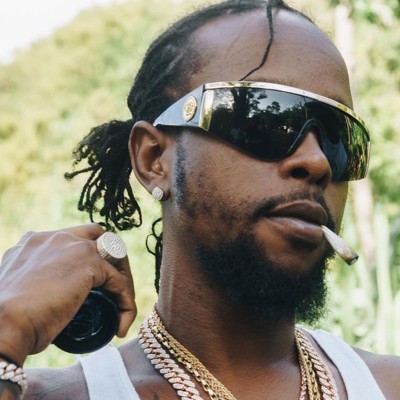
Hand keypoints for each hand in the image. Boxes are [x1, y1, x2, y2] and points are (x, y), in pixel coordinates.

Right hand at [0, 224, 136, 364]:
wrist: (1, 327)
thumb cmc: (6, 320)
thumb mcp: (19, 290)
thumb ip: (33, 281)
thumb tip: (50, 298)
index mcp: (35, 241)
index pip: (73, 238)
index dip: (88, 256)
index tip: (92, 284)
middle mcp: (55, 237)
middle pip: (99, 236)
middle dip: (112, 259)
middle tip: (113, 290)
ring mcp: (74, 247)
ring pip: (115, 253)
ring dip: (123, 279)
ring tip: (122, 307)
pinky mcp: (88, 263)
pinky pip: (119, 280)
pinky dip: (125, 301)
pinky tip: (121, 323)